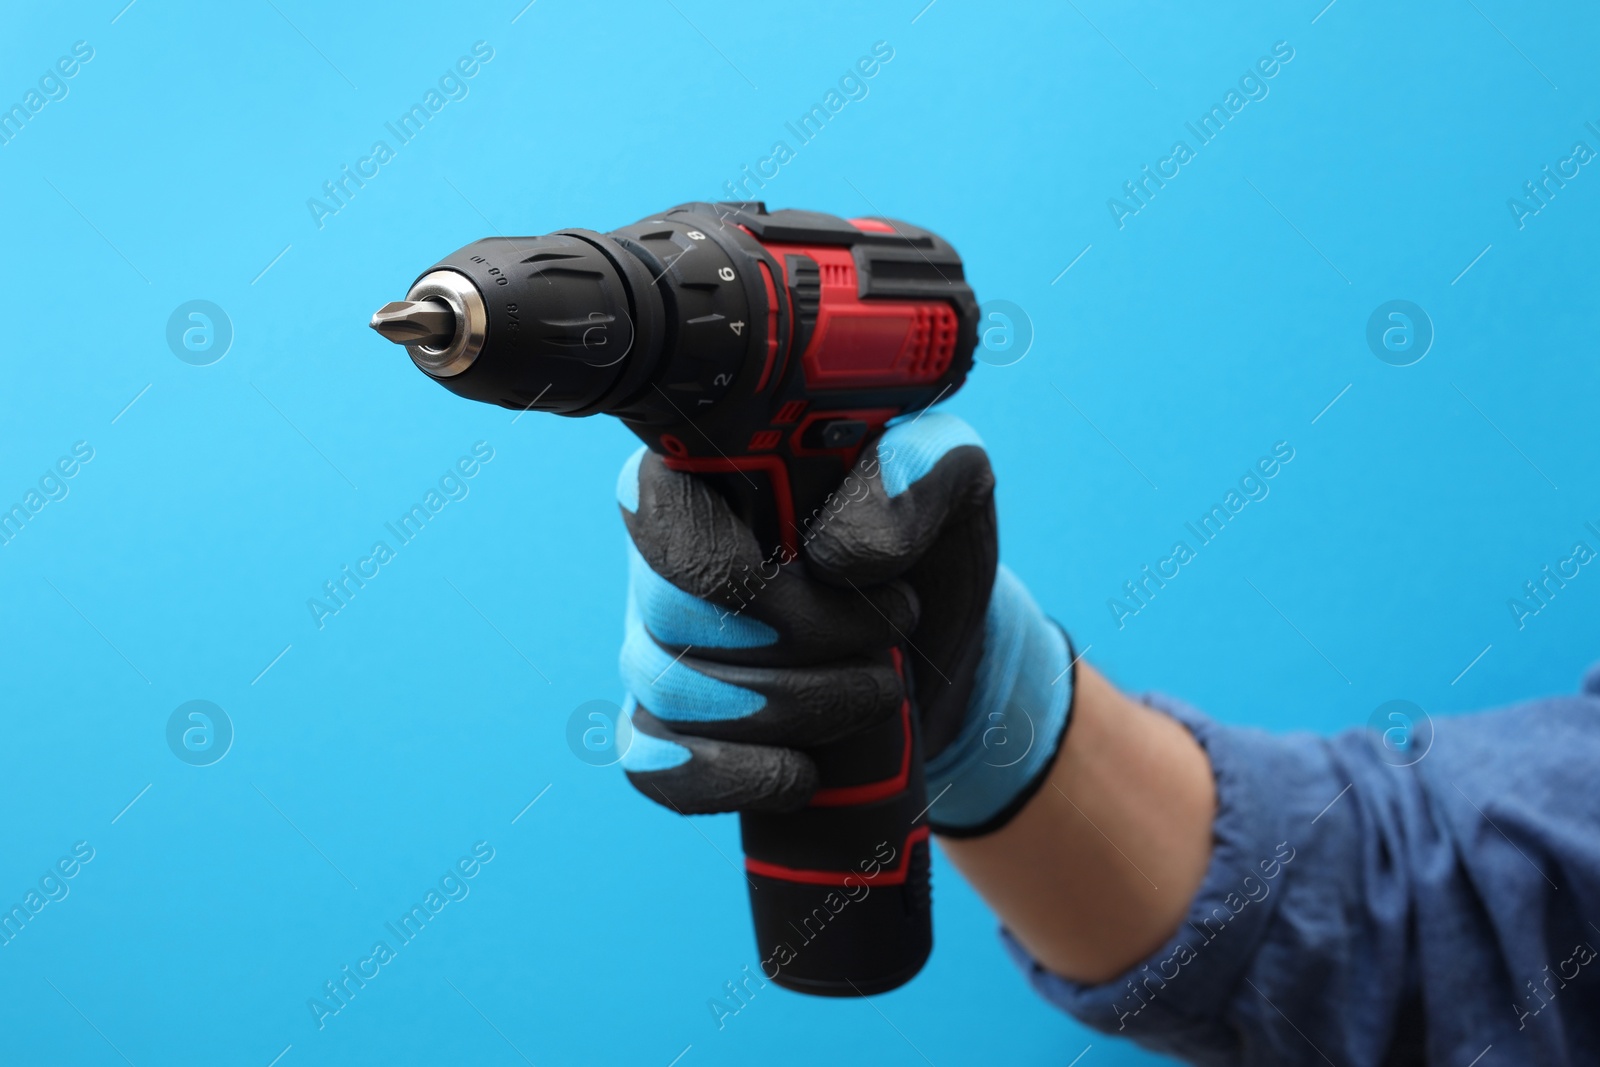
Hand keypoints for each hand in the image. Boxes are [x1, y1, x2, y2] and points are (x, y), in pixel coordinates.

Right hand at [613, 412, 1075, 835]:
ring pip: (669, 695)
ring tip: (877, 692)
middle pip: (673, 617)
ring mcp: (659, 644)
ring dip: (792, 711)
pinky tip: (799, 774)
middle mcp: (663, 558)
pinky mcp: (672, 726)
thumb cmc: (927, 545)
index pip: (654, 510)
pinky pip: (654, 766)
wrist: (942, 648)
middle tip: (883, 635)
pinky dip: (728, 779)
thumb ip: (908, 477)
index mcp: (710, 473)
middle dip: (796, 643)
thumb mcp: (949, 482)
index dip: (727, 563)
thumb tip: (835, 553)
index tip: (814, 573)